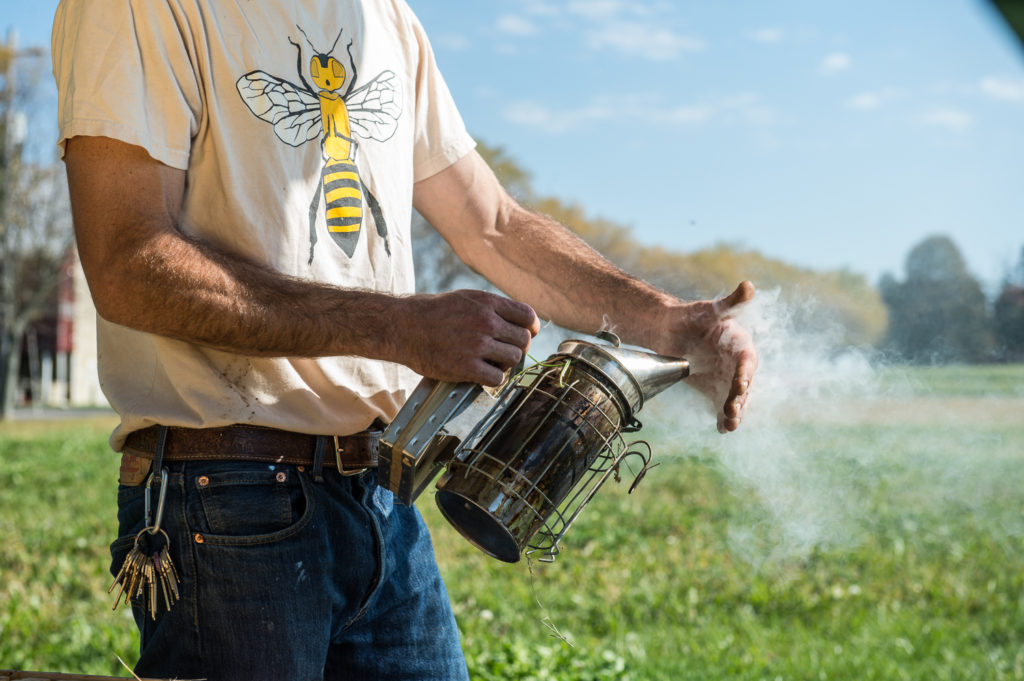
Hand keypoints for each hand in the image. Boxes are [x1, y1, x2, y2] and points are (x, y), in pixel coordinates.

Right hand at [396, 289, 540, 385]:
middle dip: (516, 348)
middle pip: (523, 341)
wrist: (403, 327)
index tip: (526, 335)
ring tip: (491, 362)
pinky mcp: (466, 367)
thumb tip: (517, 321)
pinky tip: (482, 373)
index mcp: (487, 303)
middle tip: (503, 352)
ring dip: (505, 364)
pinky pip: (497, 378)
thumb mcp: (466, 298)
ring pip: (514, 359)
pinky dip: (493, 378)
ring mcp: (477, 345)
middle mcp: (486, 322)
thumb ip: (491, 307)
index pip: (527, 316)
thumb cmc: (432, 312)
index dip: (530, 329)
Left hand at [657, 281, 757, 432]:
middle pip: (743, 385)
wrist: (671, 332)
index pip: (747, 361)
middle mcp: (738, 366)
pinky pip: (721, 407)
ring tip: (731, 424)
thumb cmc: (693, 317)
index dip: (745, 372)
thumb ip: (730, 302)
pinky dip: (723, 419)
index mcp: (741, 346)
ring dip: (735, 412)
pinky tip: (722, 430)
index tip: (740, 382)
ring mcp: (727, 380)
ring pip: (735, 399)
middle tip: (733, 409)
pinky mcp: (715, 391)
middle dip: (740, 398)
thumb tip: (748, 286)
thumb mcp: (710, 309)